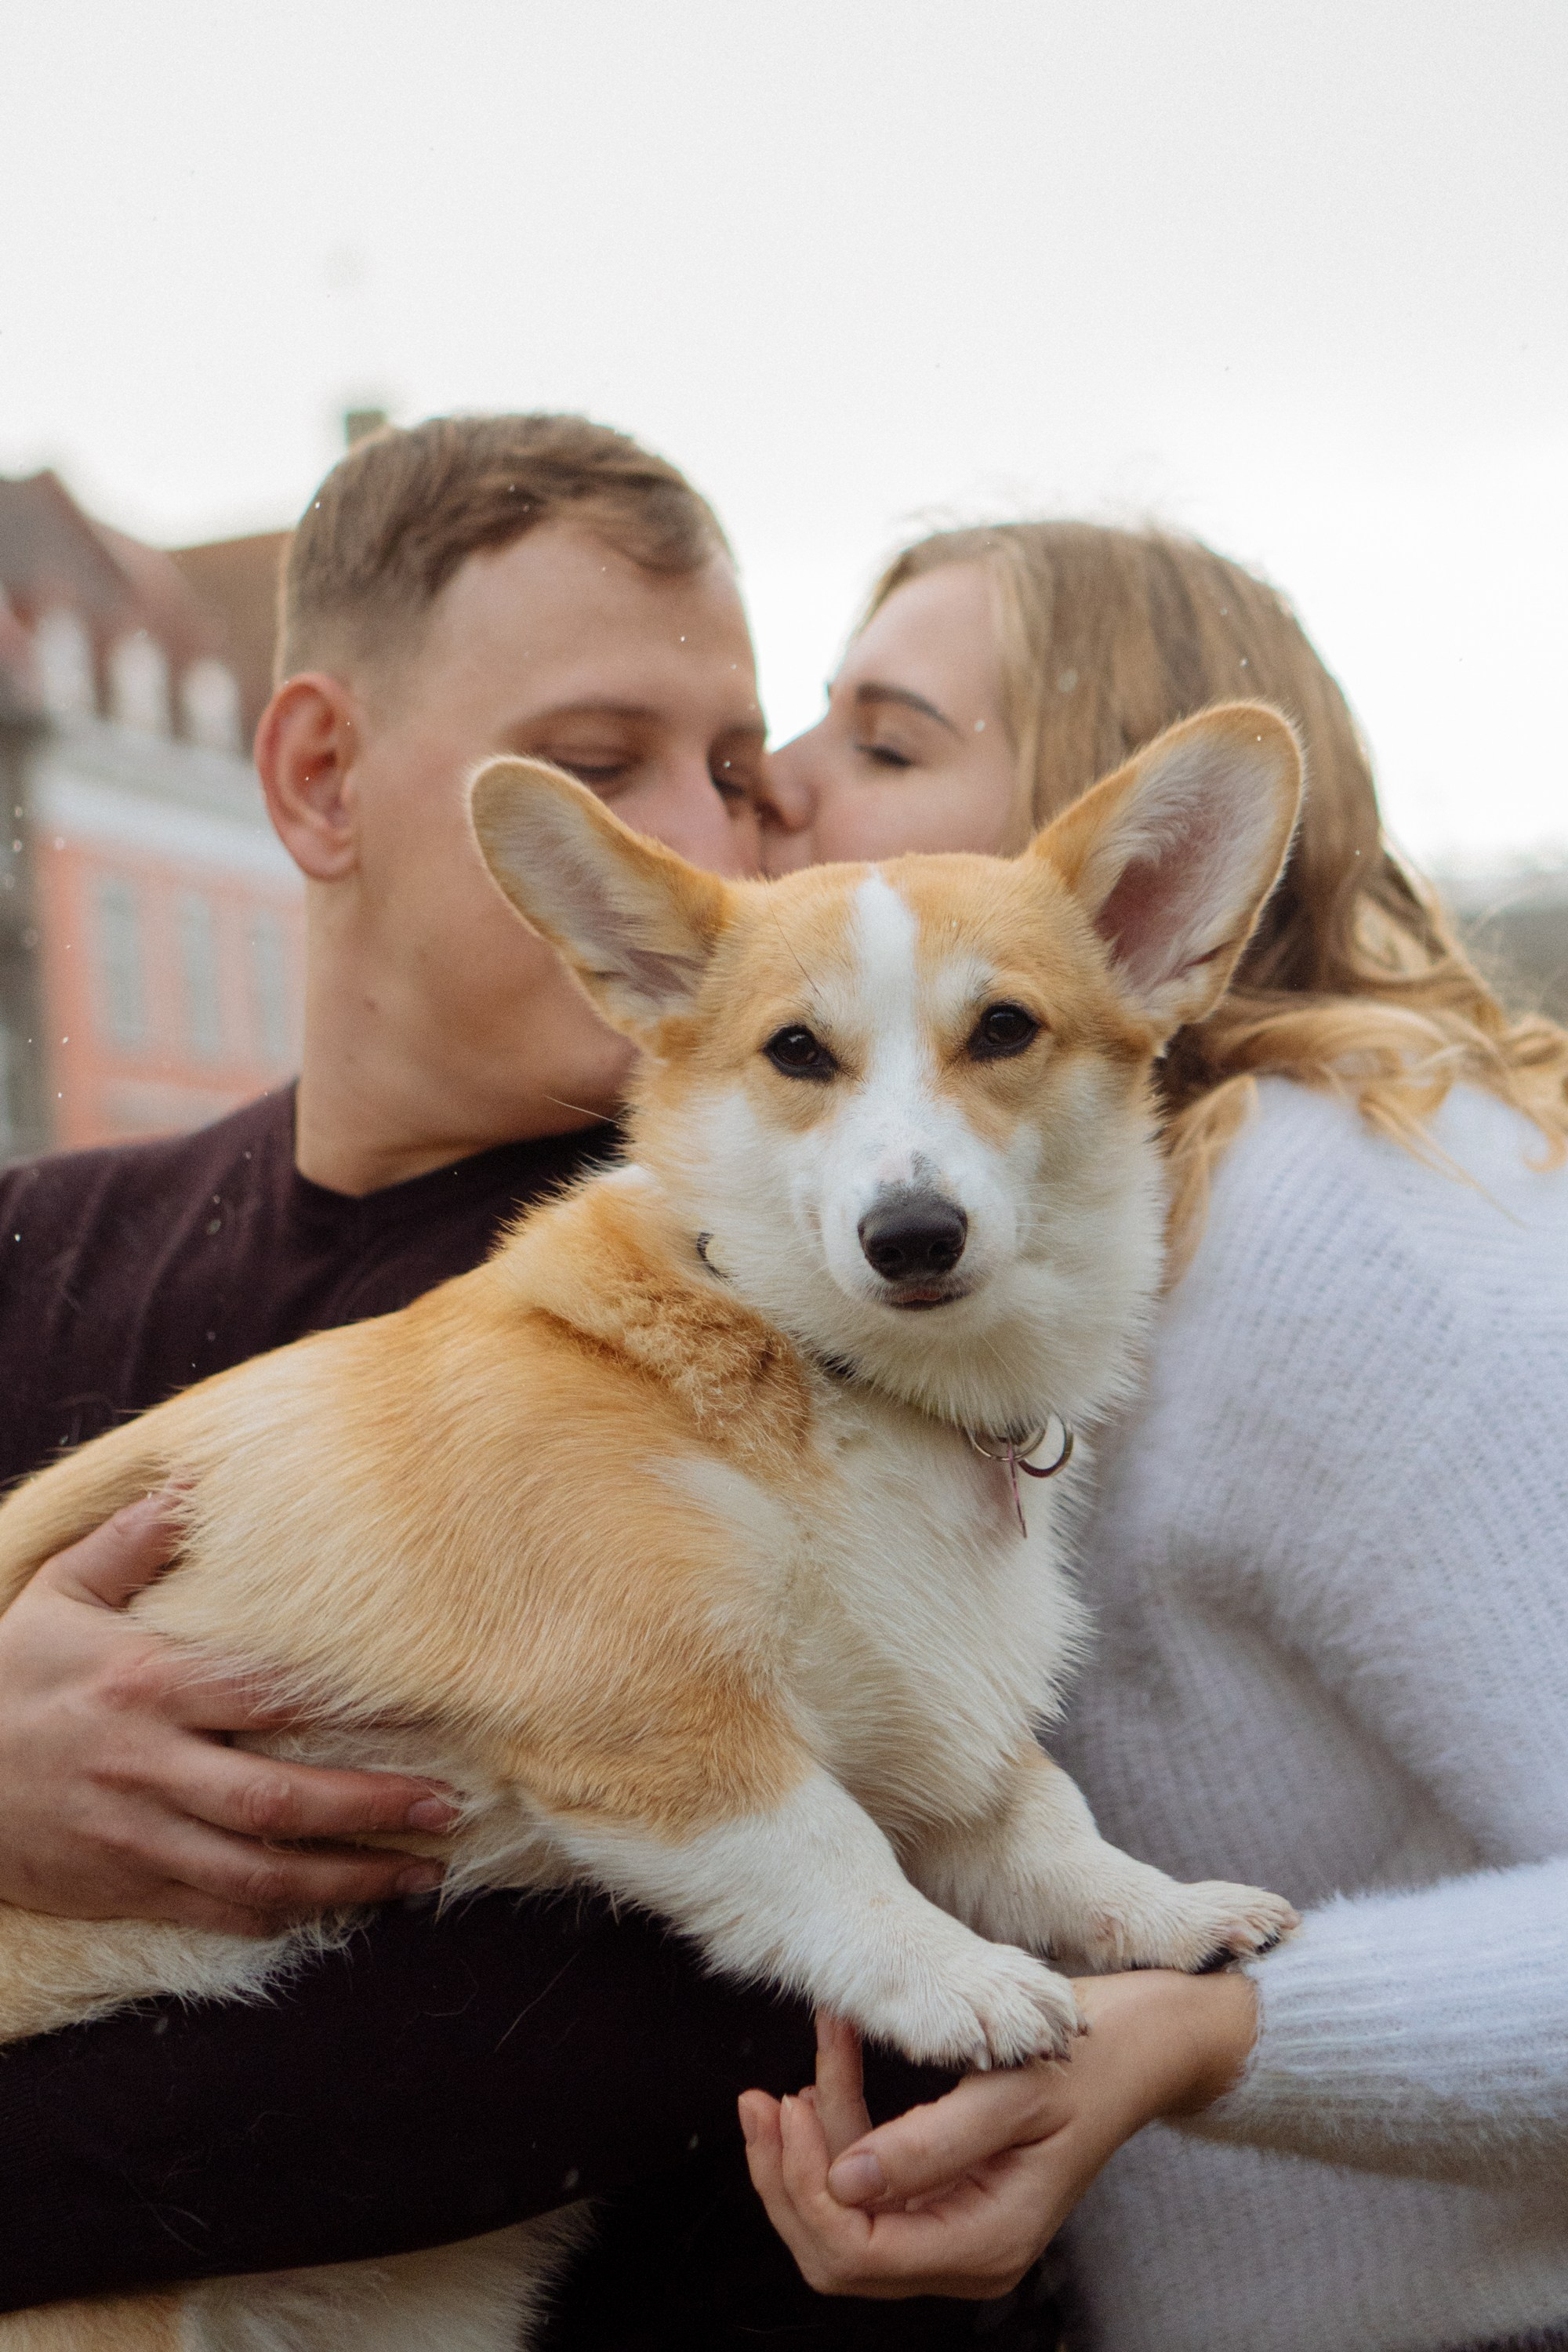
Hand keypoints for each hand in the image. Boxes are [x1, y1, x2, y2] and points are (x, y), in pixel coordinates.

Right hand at [0, 1492, 458, 1934]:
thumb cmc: (8, 1674)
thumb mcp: (57, 1593)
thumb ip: (132, 1543)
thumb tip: (192, 1486)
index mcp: (145, 1684)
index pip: (266, 1696)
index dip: (347, 1707)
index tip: (423, 1710)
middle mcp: (149, 1766)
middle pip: (278, 1799)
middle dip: (371, 1810)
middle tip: (448, 1809)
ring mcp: (138, 1835)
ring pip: (260, 1872)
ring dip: (348, 1880)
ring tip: (421, 1874)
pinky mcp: (126, 1886)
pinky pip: (217, 1912)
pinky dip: (282, 1916)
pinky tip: (339, 1910)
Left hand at [739, 1970, 1258, 2300]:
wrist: (1146, 2041)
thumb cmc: (1090, 2056)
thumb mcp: (1011, 2090)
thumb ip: (928, 2143)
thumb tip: (843, 2181)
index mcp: (987, 2240)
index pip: (855, 2251)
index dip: (802, 2190)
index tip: (779, 2108)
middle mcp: (968, 2250)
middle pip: (837, 2249)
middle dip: (787, 2176)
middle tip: (760, 2097)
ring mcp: (958, 2224)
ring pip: (846, 2214)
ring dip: (809, 2145)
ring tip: (800, 2064)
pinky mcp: (952, 2190)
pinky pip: (874, 2177)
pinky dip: (843, 2123)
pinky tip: (830, 2062)